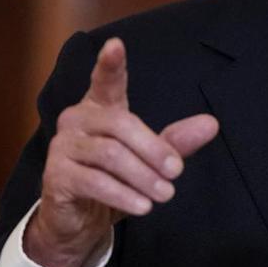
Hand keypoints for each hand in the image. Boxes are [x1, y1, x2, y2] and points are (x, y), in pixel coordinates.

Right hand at [24, 37, 218, 266]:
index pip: (105, 81)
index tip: (116, 44)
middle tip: (177, 172)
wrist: (78, 222)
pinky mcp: (55, 177)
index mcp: (99, 108)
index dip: (110, 64)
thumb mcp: (148, 161)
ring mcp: (62, 147)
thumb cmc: (114, 181)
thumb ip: (175, 142)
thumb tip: (211, 124)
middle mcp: (76, 120)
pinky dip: (123, 195)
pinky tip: (143, 206)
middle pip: (120, 124)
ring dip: (142, 176)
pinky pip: (94, 182)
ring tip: (165, 194)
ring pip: (110, 155)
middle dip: (154, 149)